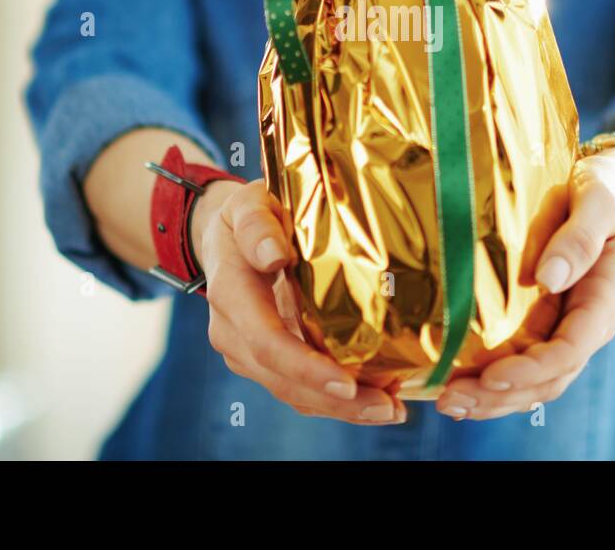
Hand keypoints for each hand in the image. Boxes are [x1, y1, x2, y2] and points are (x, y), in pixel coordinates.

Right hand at [197, 180, 406, 424]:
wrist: (224, 238)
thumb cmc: (246, 217)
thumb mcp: (248, 204)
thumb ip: (256, 225)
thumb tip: (273, 255)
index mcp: (231, 292)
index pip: (267, 341)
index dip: (306, 368)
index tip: (347, 383)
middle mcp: (233, 331)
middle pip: (284, 379)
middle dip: (336, 401)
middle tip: (388, 409)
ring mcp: (245, 351)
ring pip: (291, 392)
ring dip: (340, 408)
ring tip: (390, 409)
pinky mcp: (263, 360)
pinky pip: (296, 389)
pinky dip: (333, 401)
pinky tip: (373, 401)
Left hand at [434, 147, 614, 420]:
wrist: (614, 185)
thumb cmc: (606, 188)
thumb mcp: (598, 200)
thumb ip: (579, 238)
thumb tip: (548, 278)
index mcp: (606, 297)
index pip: (570, 350)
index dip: (531, 369)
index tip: (490, 376)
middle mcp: (588, 322)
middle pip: (549, 378)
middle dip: (501, 395)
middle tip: (450, 399)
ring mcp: (567, 325)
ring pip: (535, 380)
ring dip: (493, 397)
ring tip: (448, 402)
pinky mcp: (547, 320)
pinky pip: (523, 361)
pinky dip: (494, 379)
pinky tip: (461, 385)